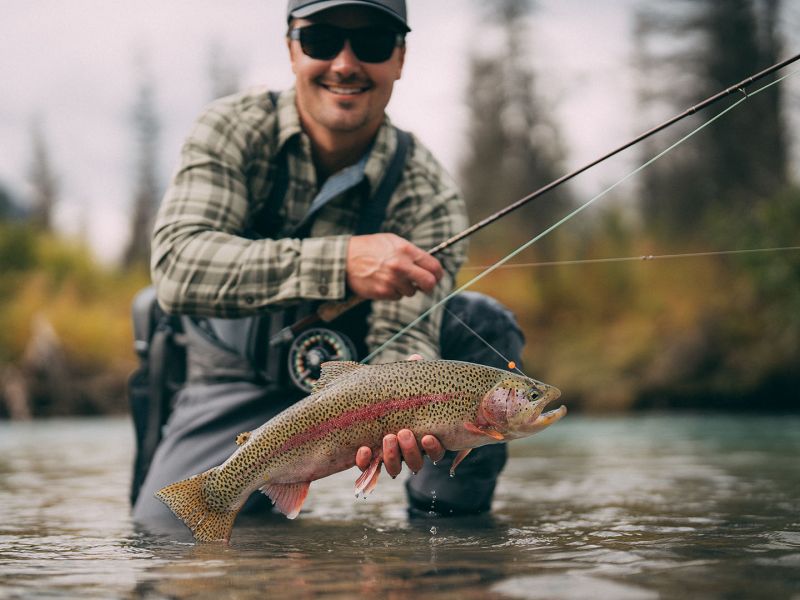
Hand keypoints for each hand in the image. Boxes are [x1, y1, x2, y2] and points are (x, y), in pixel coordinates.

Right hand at [346, 233, 443, 300]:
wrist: (345, 259)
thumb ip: (411, 252)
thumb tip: (427, 264)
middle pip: (429, 283)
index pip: (433, 266)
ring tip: (392, 278)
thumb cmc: (370, 248)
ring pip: (411, 292)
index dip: (438, 274)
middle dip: (429, 286)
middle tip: (425, 286)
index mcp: (406, 251)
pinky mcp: (383, 292)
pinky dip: (392, 292)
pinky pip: (396, 297)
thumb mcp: (392, 241)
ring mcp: (392, 281)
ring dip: (405, 288)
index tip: (436, 276)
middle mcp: (401, 266)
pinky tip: (382, 282)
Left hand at [355, 354, 444, 475]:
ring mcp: (386, 459)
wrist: (352, 412)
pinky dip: (365, 461)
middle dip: (411, 450)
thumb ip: (408, 376)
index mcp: (420, 436)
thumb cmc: (386, 398)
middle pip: (416, 462)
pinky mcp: (367, 462)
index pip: (435, 449)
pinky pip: (367, 469)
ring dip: (393, 457)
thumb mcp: (397, 387)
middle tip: (403, 432)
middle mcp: (406, 452)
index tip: (427, 436)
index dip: (434, 447)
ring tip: (387, 437)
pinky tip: (363, 448)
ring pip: (395, 469)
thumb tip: (416, 358)